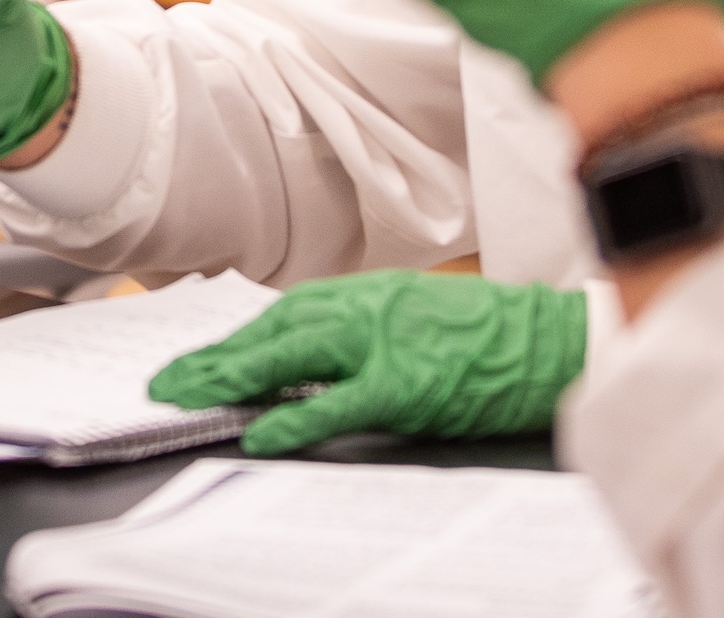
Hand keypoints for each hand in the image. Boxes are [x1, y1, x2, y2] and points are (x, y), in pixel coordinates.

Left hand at [148, 272, 587, 454]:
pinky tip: (258, 430)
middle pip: (275, 330)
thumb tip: (312, 365)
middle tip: (168, 380)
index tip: (199, 357)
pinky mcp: (407, 384)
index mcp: (372, 293)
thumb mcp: (420, 318)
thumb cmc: (496, 337)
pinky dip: (294, 415)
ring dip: (235, 376)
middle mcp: (369, 308)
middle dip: (217, 357)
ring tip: (189, 396)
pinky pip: (337, 402)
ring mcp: (386, 342)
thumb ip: (367, 332)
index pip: (287, 313)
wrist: (555, 342)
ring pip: (292, 354)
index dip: (239, 337)